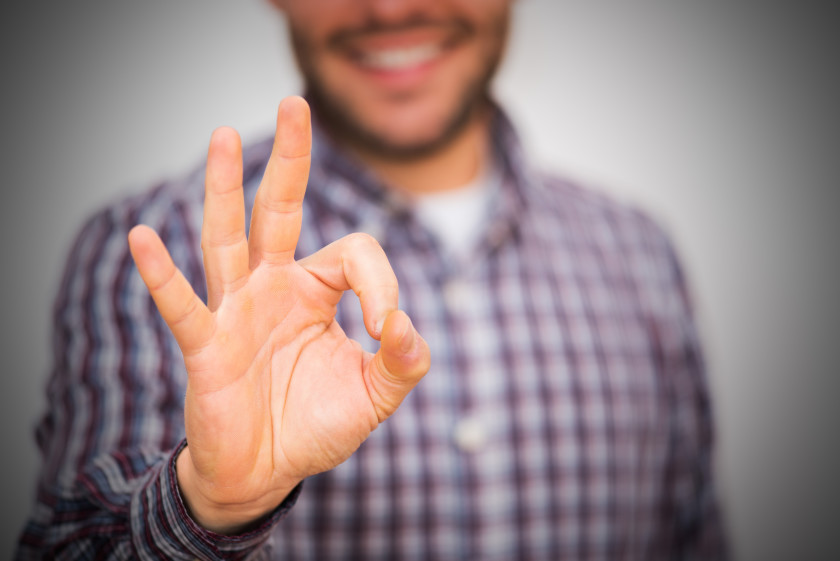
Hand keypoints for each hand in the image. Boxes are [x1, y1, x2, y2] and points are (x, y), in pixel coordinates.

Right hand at [127, 97, 429, 533]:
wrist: (267, 471)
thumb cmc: (316, 424)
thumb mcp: (375, 394)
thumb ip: (403, 360)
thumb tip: (407, 327)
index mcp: (317, 291)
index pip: (355, 254)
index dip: (382, 284)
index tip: (387, 329)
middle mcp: (274, 286)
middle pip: (280, 209)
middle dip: (290, 160)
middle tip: (296, 102)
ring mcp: (237, 310)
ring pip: (228, 238)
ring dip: (225, 189)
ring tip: (222, 136)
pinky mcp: (207, 344)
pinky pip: (183, 304)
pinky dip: (163, 275)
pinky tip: (146, 237)